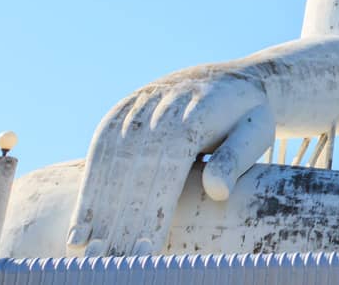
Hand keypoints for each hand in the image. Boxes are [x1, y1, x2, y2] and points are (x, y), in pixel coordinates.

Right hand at [66, 66, 274, 256]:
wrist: (234, 77)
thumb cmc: (248, 117)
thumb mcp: (257, 133)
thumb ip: (236, 159)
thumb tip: (216, 189)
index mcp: (199, 112)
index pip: (168, 171)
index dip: (153, 213)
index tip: (142, 252)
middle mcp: (164, 104)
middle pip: (134, 168)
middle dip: (117, 217)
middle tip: (104, 260)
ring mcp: (141, 103)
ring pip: (111, 157)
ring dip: (94, 203)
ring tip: (82, 246)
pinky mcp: (126, 106)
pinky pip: (101, 144)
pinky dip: (89, 181)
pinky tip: (81, 213)